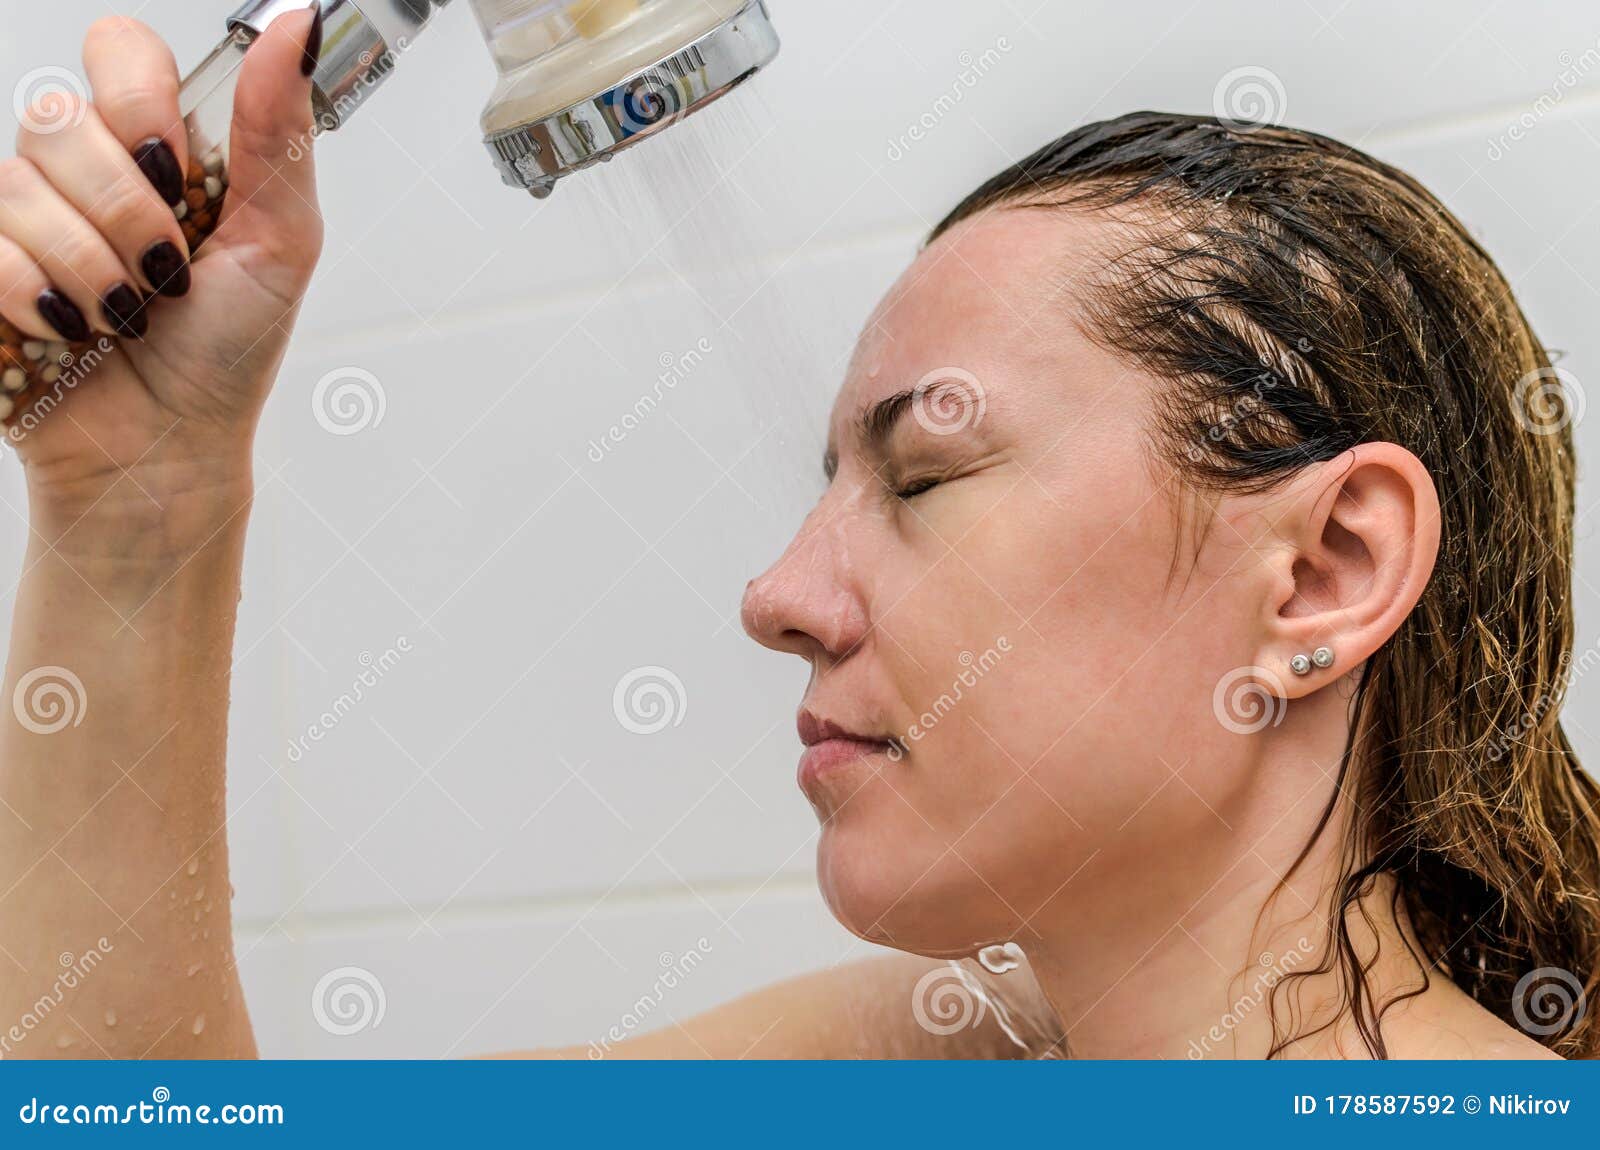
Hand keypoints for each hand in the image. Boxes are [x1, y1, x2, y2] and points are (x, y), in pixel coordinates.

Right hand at [0, 12, 323, 529]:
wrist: (173, 446)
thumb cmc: (229, 348)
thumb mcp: (281, 241)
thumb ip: (278, 133)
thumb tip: (300, 24)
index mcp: (154, 147)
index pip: (117, 49)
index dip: (137, 98)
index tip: (178, 167)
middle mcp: (79, 169)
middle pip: (60, 118)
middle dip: (129, 211)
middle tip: (167, 270)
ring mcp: (19, 216)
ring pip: (18, 185)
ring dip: (94, 269)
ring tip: (127, 316)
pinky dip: (42, 299)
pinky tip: (74, 331)